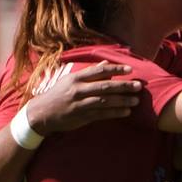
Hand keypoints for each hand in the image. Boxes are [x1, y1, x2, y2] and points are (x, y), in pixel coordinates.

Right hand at [26, 61, 141, 134]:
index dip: (116, 69)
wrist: (42, 113)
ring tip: (136, 100)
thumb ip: (89, 73)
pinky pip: (101, 114)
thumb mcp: (70, 80)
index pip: (99, 71)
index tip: (130, 69)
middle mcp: (78, 90)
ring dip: (122, 101)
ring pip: (105, 101)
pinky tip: (126, 112)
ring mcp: (80, 104)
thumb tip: (106, 64)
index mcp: (76, 78)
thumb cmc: (58, 95)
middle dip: (123, 86)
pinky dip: (115, 113)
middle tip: (139, 86)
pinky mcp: (81, 117)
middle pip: (105, 86)